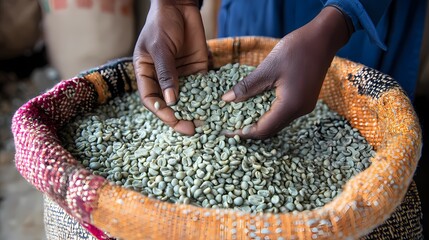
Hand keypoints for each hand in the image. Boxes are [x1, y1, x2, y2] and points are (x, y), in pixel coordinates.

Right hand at [133, 0, 207, 134]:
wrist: (180, 6)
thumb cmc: (162, 23)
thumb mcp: (160, 47)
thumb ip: (166, 73)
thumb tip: (172, 101)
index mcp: (146, 74)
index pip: (151, 100)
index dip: (161, 112)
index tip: (173, 119)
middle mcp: (162, 79)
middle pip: (169, 104)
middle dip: (179, 117)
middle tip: (192, 129)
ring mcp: (180, 76)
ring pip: (186, 99)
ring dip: (194, 111)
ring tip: (205, 123)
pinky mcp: (196, 71)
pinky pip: (201, 88)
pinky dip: (208, 99)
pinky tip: (216, 108)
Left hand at [222, 6, 351, 138]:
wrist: (323, 38)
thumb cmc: (296, 50)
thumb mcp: (267, 68)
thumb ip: (247, 86)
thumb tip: (226, 100)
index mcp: (290, 106)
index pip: (264, 129)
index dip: (244, 132)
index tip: (228, 131)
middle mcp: (299, 111)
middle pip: (271, 130)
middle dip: (250, 130)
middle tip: (230, 127)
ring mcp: (304, 106)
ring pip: (278, 123)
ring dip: (259, 123)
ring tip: (240, 118)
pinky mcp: (305, 100)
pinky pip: (284, 114)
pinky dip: (268, 115)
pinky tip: (256, 107)